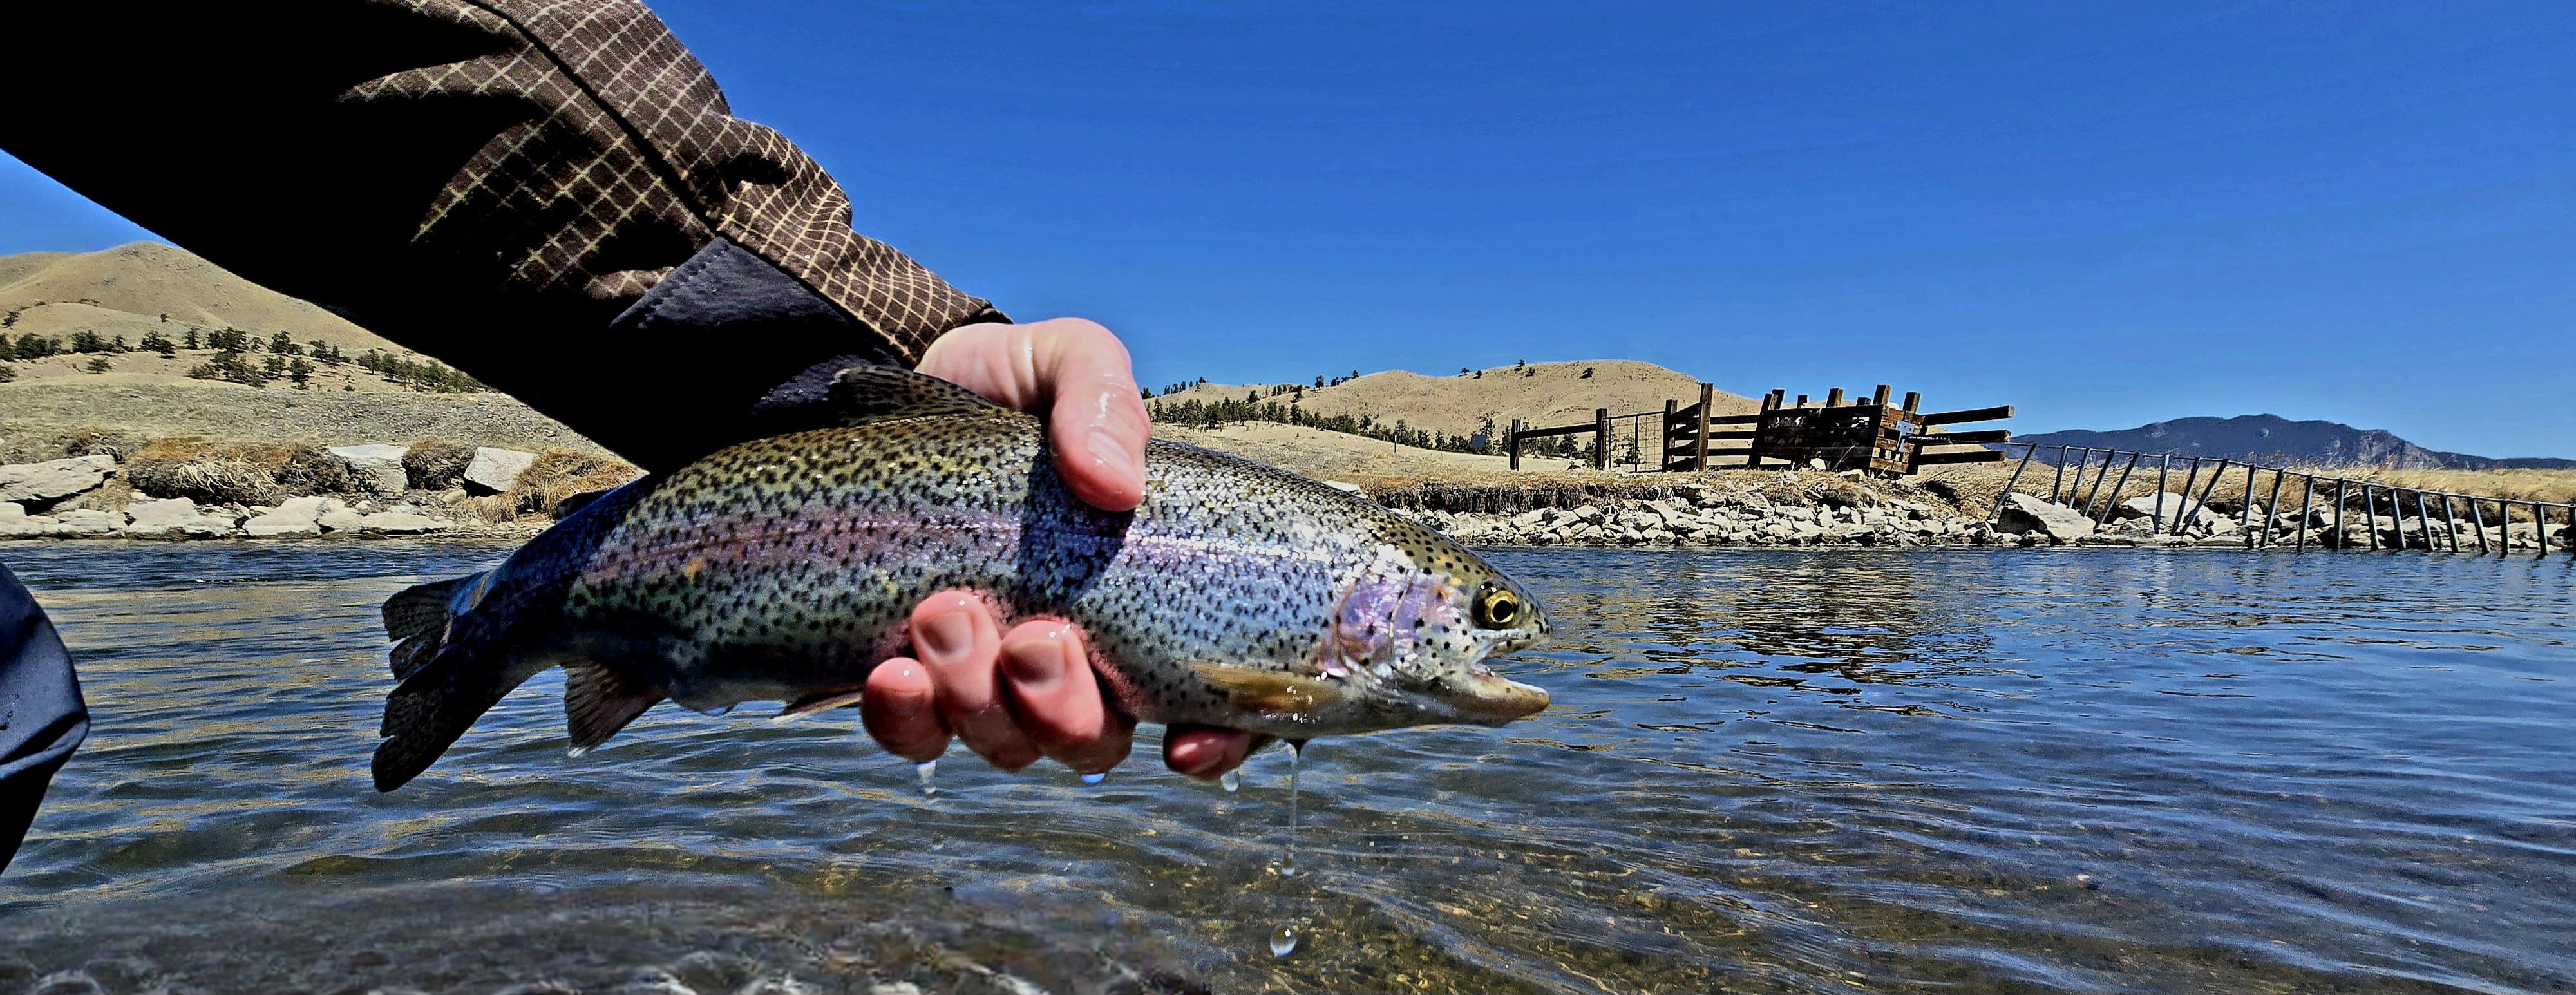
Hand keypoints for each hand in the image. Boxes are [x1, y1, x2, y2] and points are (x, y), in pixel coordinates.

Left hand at [859, 319, 1255, 779]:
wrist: (895, 383)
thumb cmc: (1004, 384)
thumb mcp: (1064, 362)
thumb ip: (1102, 400)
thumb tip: (1117, 486)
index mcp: (1142, 596)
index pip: (1207, 700)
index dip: (1217, 744)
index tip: (1183, 745)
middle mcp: (1075, 654)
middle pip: (1094, 740)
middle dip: (1066, 709)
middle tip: (1036, 636)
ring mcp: (990, 675)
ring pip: (1009, 744)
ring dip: (982, 701)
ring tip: (944, 613)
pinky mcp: (911, 677)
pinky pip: (916, 737)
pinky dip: (907, 720)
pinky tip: (893, 672)